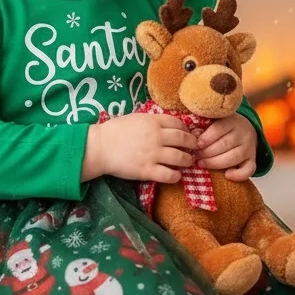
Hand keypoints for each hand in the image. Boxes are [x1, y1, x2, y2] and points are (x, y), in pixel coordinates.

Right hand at [82, 113, 196, 183]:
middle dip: (192, 144)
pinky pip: (169, 175)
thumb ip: (152, 121)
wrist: (99, 147)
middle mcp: (156, 137)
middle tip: (195, 148)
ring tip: (188, 162)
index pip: (178, 123)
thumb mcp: (135, 118)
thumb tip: (166, 125)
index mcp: (153, 121)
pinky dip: (176, 176)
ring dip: (187, 160)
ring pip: (180, 158)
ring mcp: (153, 154)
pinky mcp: (147, 170)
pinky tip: (176, 175)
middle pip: (183, 139)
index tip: (187, 134)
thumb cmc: (114, 131)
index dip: (186, 129)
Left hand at [195, 113, 256, 181]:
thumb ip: (203, 125)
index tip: (197, 144)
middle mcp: (243, 134)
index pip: (219, 128)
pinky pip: (249, 170)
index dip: (207, 137)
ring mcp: (249, 148)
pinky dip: (238, 175)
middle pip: (224, 144)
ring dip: (215, 163)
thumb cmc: (222, 127)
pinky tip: (227, 175)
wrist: (244, 131)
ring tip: (202, 164)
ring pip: (234, 157)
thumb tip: (192, 134)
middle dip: (207, 152)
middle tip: (195, 156)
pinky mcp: (252, 160)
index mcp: (232, 121)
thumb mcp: (214, 121)